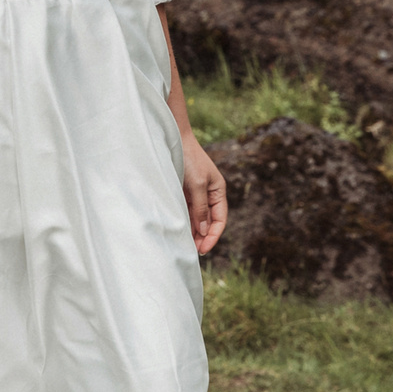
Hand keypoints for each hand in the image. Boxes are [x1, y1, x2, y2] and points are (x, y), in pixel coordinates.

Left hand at [180, 137, 227, 254]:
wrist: (173, 139)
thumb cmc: (189, 159)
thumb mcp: (197, 184)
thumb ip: (201, 208)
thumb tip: (205, 231)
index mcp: (218, 191)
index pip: (219, 220)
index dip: (213, 236)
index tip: (204, 249)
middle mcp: (208, 194)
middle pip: (208, 222)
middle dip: (202, 237)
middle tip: (192, 252)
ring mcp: (196, 193)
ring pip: (196, 218)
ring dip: (193, 232)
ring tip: (184, 246)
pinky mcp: (183, 192)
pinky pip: (186, 211)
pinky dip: (184, 222)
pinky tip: (179, 232)